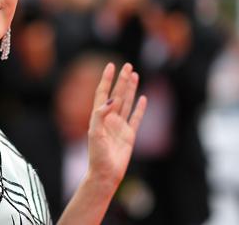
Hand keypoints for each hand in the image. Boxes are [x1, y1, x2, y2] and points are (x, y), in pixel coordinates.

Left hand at [86, 63, 146, 189]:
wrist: (106, 173)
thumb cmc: (96, 154)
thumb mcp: (95, 133)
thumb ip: (101, 115)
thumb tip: (112, 99)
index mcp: (99, 117)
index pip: (103, 93)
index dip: (106, 79)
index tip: (110, 66)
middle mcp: (109, 119)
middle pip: (117, 94)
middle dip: (121, 80)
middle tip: (127, 66)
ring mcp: (120, 126)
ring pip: (127, 103)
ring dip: (131, 89)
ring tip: (135, 75)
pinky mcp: (130, 135)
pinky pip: (136, 118)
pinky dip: (140, 108)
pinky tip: (143, 98)